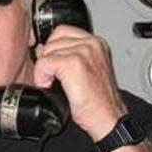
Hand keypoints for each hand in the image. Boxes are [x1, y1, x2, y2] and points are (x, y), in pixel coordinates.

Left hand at [33, 26, 127, 143]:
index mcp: (96, 43)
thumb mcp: (83, 71)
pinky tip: (50, 86)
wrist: (109, 120)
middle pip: (53, 39)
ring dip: (44, 69)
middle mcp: (91, 43)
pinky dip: (41, 76)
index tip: (54, 66)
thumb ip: (65, 55)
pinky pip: (44, 63)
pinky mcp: (73, 63)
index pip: (62, 31)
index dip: (53, 48)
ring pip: (47, 51)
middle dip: (48, 58)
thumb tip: (42, 49)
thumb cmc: (99, 103)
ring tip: (55, 83)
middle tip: (54, 78)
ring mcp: (83, 52)